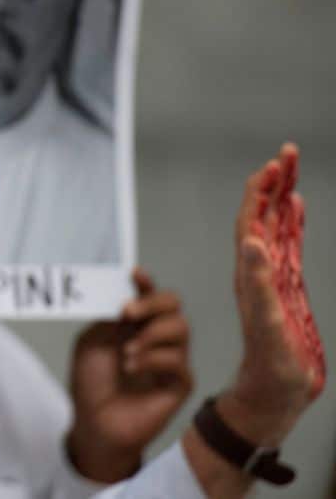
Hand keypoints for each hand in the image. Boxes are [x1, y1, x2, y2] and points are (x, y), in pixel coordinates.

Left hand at [67, 268, 192, 482]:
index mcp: (134, 323)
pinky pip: (178, 361)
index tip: (134, 274)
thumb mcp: (92, 342)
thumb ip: (109, 318)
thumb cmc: (91, 383)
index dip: (145, 283)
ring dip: (151, 333)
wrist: (95, 423)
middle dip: (152, 302)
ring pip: (181, 328)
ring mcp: (170, 359)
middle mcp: (156, 337)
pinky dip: (152, 359)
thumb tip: (125, 294)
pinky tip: (131, 368)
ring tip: (126, 351)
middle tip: (128, 312)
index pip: (149, 295)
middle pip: (173, 305)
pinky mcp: (179, 383)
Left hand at [216, 143, 324, 444]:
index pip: (250, 222)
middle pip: (262, 215)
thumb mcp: (265, 324)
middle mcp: (258, 269)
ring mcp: (273, 277)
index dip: (258, 193)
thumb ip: (258, 284)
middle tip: (287, 152)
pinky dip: (291, 223)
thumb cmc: (269, 367)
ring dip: (281, 196)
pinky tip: (296, 207)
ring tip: (290, 167)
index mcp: (250, 273)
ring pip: (276, 225)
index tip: (273, 165)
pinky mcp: (287, 289)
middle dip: (273, 183)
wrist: (273, 394)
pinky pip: (288, 246)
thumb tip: (251, 242)